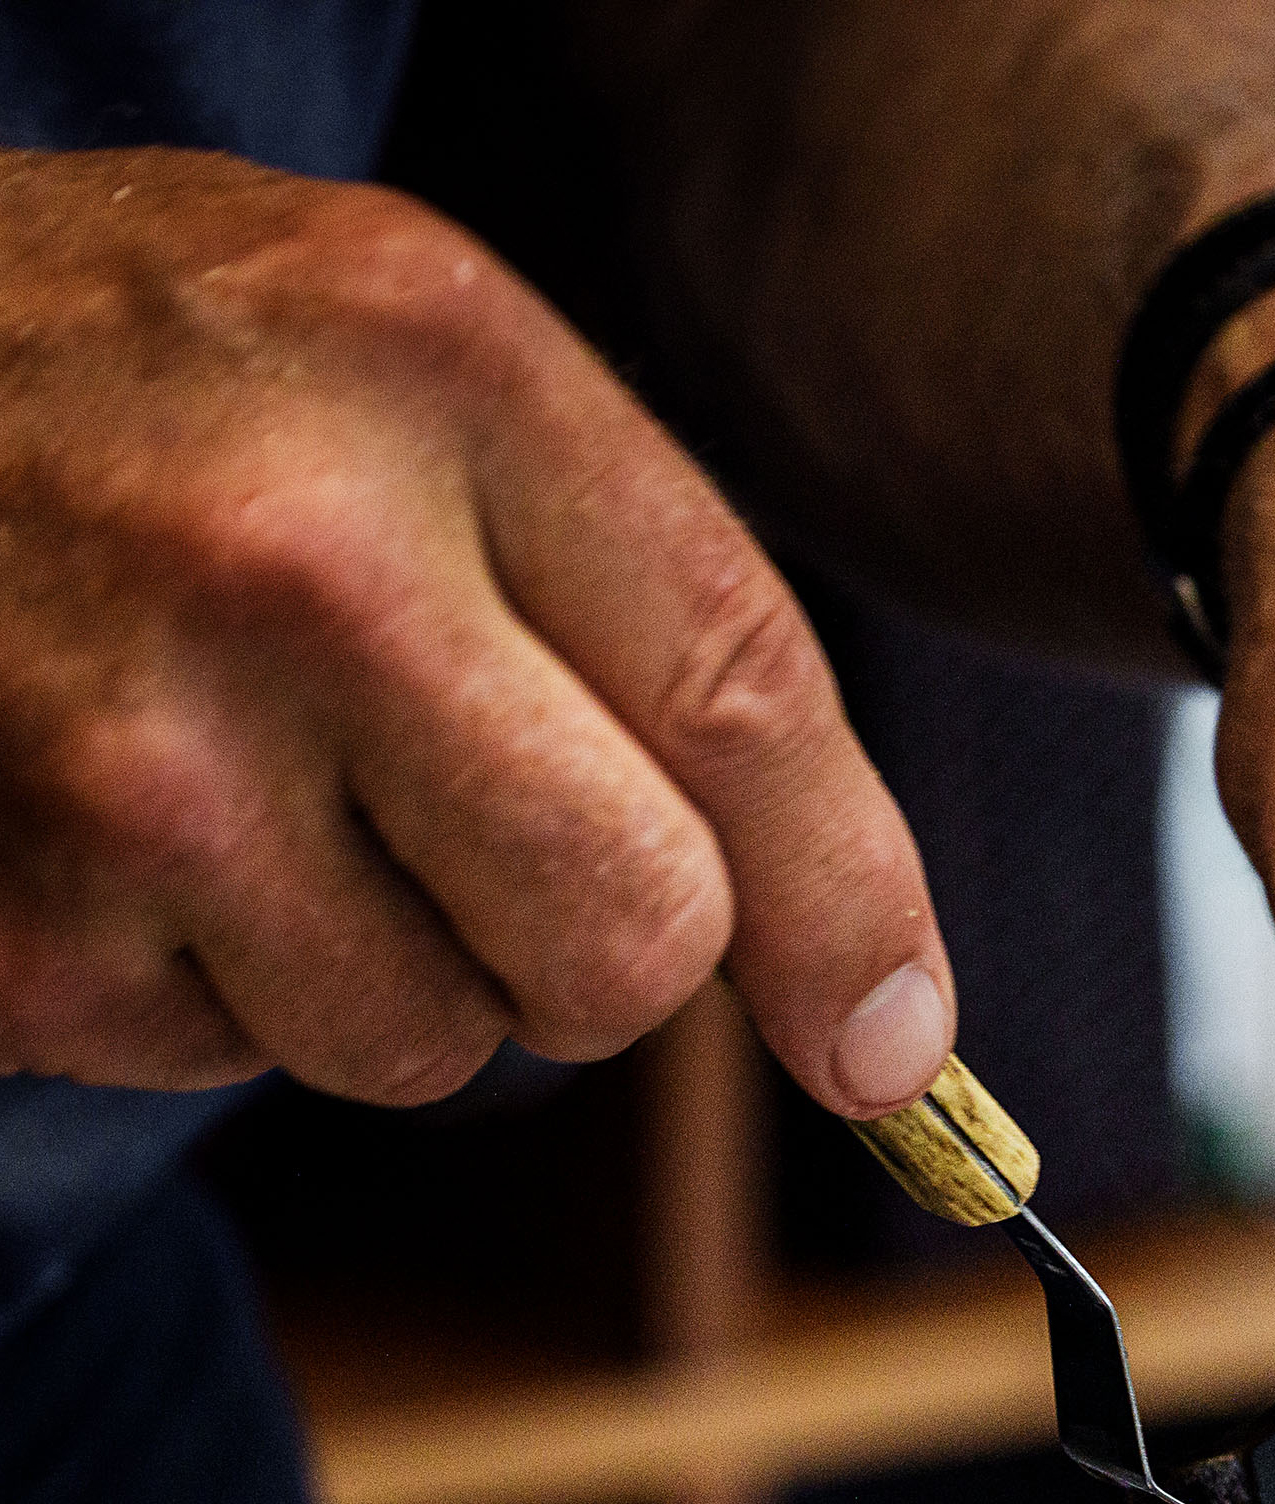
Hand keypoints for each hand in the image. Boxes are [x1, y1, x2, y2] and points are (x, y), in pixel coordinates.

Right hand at [0, 150, 950, 1116]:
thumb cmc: (157, 380)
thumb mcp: (420, 371)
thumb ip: (664, 626)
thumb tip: (878, 1016)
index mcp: (437, 371)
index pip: (748, 706)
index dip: (852, 915)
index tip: (889, 1046)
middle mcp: (294, 560)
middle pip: (628, 941)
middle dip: (602, 944)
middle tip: (480, 829)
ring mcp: (133, 755)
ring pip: (435, 1042)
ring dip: (385, 961)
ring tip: (249, 777)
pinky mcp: (17, 926)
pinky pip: (235, 1062)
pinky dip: (206, 979)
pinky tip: (116, 816)